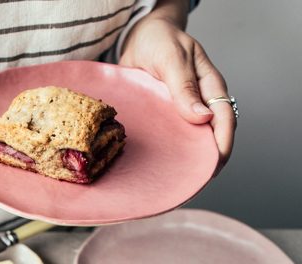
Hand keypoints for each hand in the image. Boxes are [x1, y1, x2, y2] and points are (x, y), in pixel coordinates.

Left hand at [119, 10, 235, 175]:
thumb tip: (202, 117)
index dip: (222, 143)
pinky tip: (157, 163)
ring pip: (188, 138)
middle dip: (206, 158)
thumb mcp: (172, 58)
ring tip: (177, 179)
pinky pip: (168, 134)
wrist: (140, 37)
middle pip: (209, 135)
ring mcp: (180, 110)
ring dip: (185, 155)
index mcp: (210, 86)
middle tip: (195, 180)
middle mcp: (198, 101)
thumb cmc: (160, 42)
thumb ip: (184, 86)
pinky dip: (165, 148)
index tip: (215, 164)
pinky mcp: (162, 114)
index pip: (224, 119)